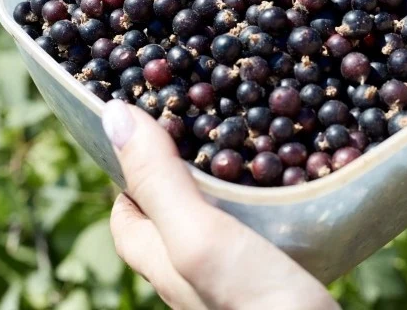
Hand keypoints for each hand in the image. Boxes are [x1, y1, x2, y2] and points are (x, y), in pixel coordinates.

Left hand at [103, 100, 338, 309]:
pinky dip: (268, 204)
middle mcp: (195, 273)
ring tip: (250, 144)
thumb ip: (159, 183)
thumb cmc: (257, 306)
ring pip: (220, 221)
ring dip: (229, 182)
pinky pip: (262, 232)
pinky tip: (292, 192)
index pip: (126, 214)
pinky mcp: (276, 283)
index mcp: (164, 263)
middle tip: (206, 125)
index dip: (130, 173)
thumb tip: (113, 115)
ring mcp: (236, 280)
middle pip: (172, 214)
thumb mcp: (200, 237)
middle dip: (181, 169)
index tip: (150, 131)